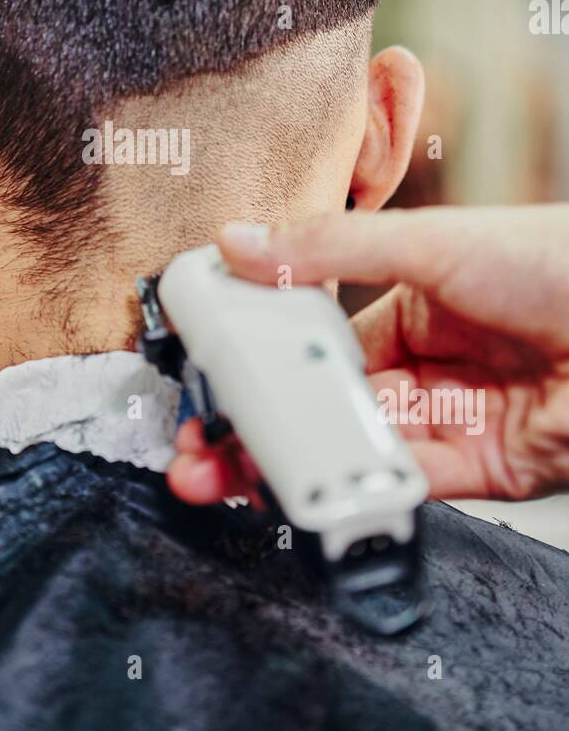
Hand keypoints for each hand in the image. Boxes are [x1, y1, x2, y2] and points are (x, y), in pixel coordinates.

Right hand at [168, 206, 568, 503]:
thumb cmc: (560, 262)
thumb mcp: (432, 242)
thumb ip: (330, 250)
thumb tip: (241, 241)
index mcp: (407, 303)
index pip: (310, 337)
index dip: (256, 359)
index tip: (208, 372)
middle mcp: (423, 365)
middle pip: (320, 404)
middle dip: (254, 428)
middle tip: (197, 447)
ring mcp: (448, 420)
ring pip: (350, 449)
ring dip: (290, 466)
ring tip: (229, 476)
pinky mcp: (480, 472)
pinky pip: (403, 484)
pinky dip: (355, 489)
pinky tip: (312, 487)